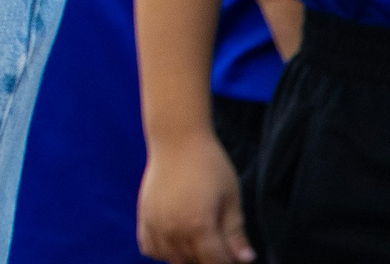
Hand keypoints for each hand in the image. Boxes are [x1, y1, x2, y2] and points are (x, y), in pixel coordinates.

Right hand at [138, 134, 253, 263]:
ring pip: (171, 259)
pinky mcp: (144, 215)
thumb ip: (236, 232)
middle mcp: (173, 229)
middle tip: (219, 245)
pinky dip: (162, 250)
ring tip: (198, 241)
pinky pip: (149, 247)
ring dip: (186, 257)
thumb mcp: (230, 198)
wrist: (176, 138)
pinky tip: (175, 239)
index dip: (229, 262)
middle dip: (209, 259)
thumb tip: (246, 259)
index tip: (236, 255)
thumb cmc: (208, 164)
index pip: (216, 263)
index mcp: (198, 226)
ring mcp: (155, 223)